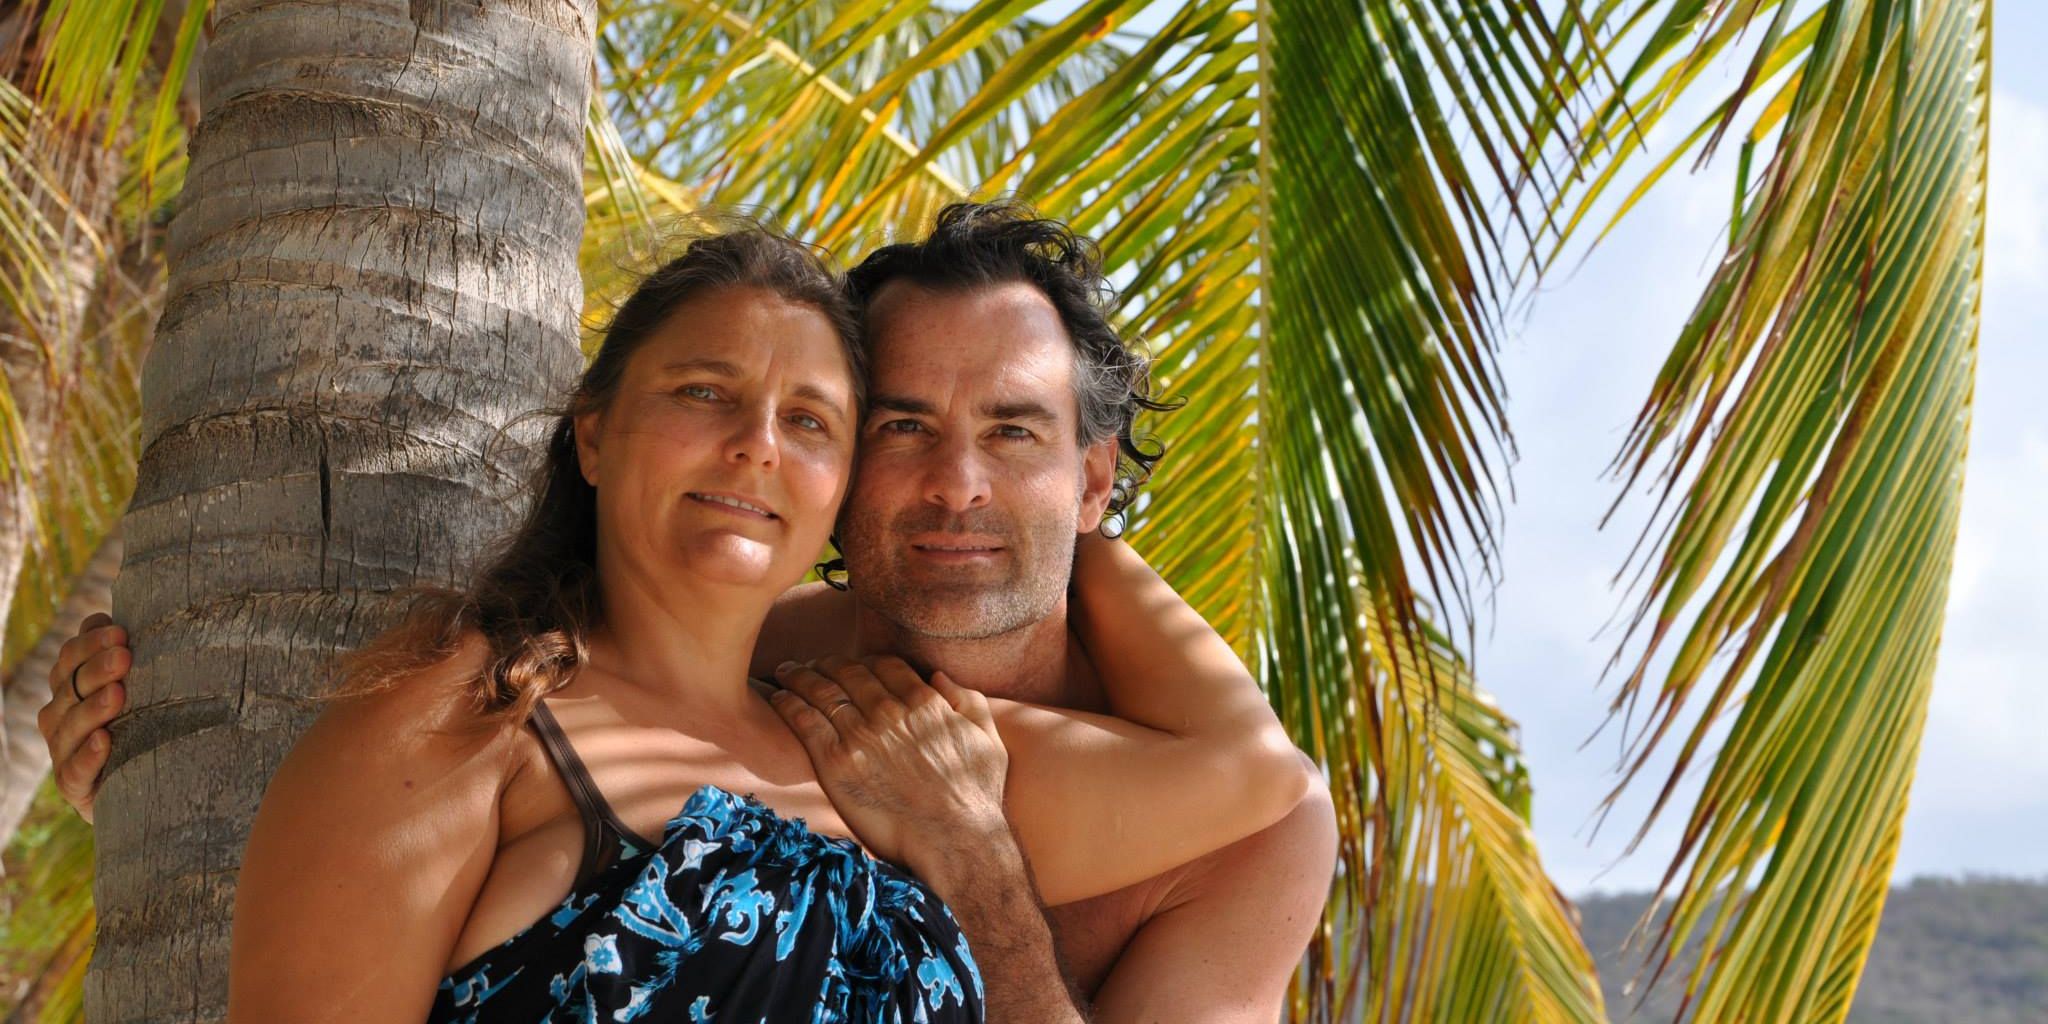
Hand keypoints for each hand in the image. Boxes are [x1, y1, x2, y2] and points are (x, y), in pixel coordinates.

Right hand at [34, 612, 130, 822]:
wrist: (141, 788)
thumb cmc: (142, 724)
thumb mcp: (140, 687)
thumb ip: (128, 654)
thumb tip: (128, 616)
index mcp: (71, 685)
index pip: (71, 657)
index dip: (91, 642)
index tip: (122, 633)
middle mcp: (61, 715)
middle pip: (70, 685)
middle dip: (96, 669)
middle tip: (124, 656)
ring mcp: (63, 750)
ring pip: (69, 724)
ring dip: (93, 708)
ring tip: (117, 695)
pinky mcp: (74, 785)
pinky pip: (75, 769)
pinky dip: (88, 755)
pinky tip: (105, 741)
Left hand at [765, 655, 1008, 875]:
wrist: (955, 842)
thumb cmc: (976, 797)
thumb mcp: (989, 739)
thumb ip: (969, 701)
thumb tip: (939, 677)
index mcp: (923, 702)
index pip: (883, 664)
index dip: (862, 660)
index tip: (850, 664)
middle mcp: (888, 711)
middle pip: (846, 672)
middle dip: (825, 663)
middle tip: (810, 664)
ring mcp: (860, 736)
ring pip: (820, 690)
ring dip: (800, 676)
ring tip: (786, 672)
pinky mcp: (835, 763)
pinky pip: (804, 721)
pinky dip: (788, 704)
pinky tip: (778, 697)